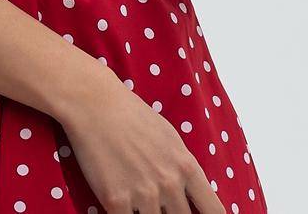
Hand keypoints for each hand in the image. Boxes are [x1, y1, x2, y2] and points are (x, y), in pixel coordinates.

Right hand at [54, 65, 223, 213]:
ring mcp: (143, 194)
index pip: (214, 211)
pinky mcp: (115, 200)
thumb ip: (182, 167)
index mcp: (186, 167)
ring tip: (137, 197)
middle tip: (159, 204)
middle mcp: (169, 184)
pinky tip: (120, 204)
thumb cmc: (131, 115)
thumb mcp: (169, 137)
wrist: (94, 103)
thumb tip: (190, 191)